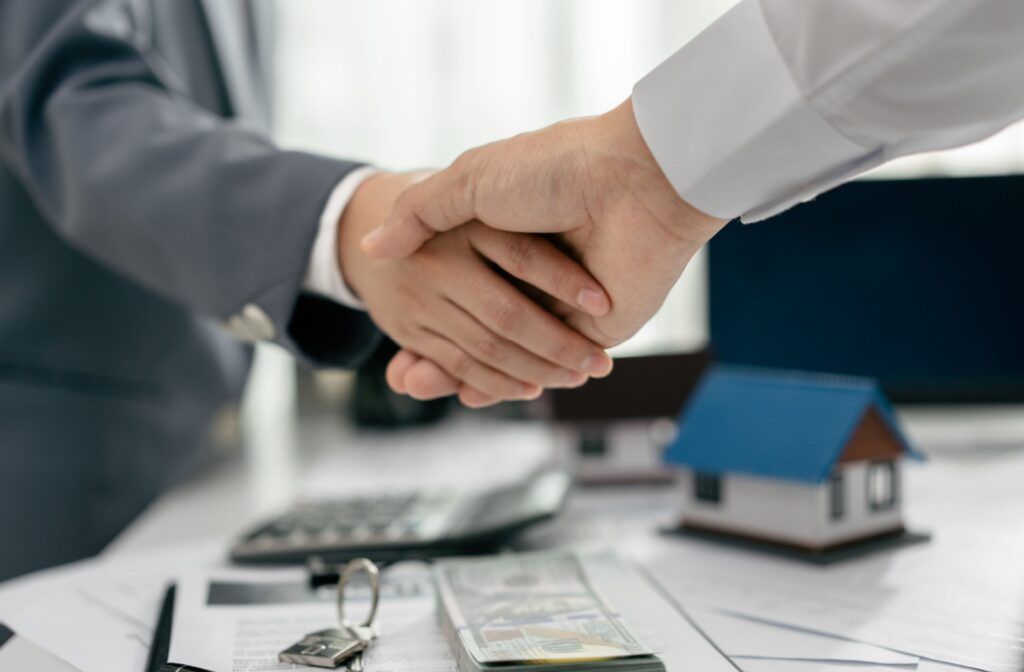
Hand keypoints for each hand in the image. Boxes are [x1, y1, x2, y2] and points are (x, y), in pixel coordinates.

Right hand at [363, 100, 726, 400]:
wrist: (633, 179)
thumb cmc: (552, 170)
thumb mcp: (470, 180)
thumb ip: (421, 213)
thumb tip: (372, 248)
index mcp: (504, 239)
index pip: (455, 292)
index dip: (423, 318)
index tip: (394, 343)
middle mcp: (534, 277)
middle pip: (478, 330)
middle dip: (438, 357)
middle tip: (403, 379)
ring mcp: (561, 306)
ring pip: (506, 353)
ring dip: (466, 374)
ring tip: (418, 387)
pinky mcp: (593, 331)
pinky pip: (544, 365)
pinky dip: (507, 382)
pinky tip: (469, 393)